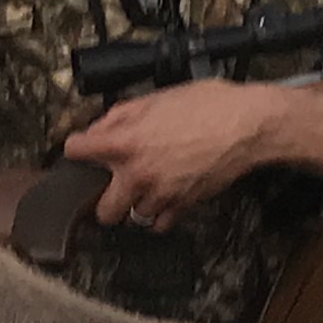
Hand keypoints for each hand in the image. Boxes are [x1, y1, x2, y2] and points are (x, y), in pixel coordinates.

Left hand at [61, 81, 269, 229]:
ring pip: (133, 217)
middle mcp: (138, 174)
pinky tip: (165, 196)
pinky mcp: (184, 206)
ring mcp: (161, 194)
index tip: (81, 150)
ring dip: (137, 204)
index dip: (76, 148)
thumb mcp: (156, 98)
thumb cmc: (208, 105)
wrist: (247, 125)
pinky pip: (160, 224)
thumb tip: (99, 129)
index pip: (75, 151)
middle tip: (113, 185)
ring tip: (147, 187)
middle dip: (104, 199)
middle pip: (102, 211)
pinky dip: (160, 214)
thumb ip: (120, 116)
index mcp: (125, 142)